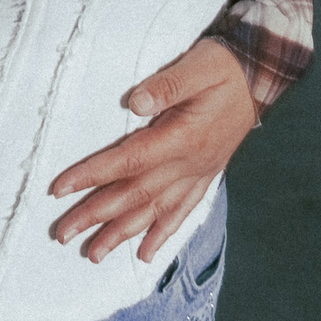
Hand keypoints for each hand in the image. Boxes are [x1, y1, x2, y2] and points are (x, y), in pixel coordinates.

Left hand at [47, 38, 256, 264]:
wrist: (260, 76)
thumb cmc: (224, 68)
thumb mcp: (199, 65)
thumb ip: (168, 84)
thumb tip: (135, 102)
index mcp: (183, 138)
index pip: (129, 161)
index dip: (93, 175)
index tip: (60, 189)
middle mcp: (190, 164)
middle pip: (135, 195)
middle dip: (96, 216)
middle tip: (63, 233)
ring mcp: (198, 174)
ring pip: (155, 211)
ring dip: (122, 235)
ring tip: (94, 255)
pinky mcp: (205, 176)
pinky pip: (181, 212)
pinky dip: (162, 234)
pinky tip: (146, 254)